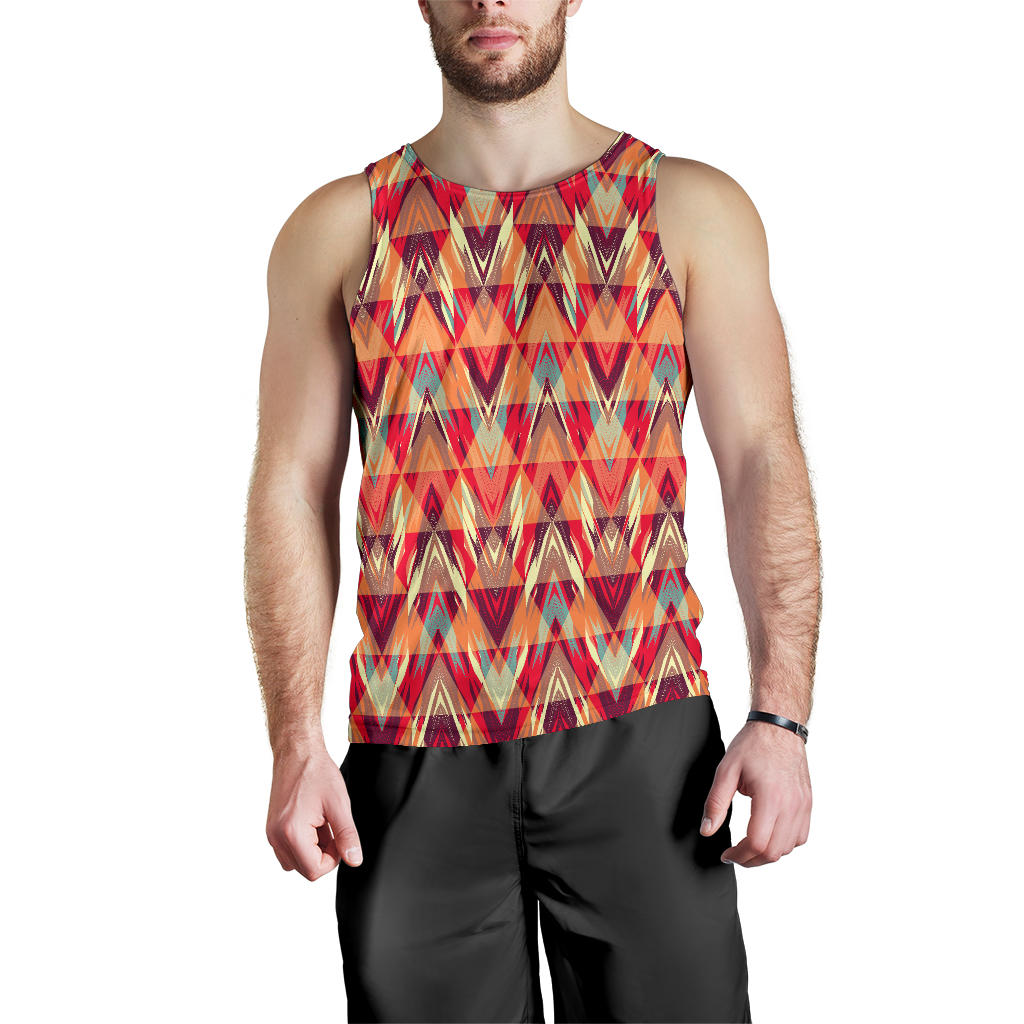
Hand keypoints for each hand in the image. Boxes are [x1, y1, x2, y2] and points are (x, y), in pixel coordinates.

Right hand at [266, 741, 362, 879]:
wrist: (297, 752)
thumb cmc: (316, 773)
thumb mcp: (339, 805)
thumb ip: (347, 836)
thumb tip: (354, 860)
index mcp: (291, 833)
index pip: (314, 871)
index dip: (334, 858)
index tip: (339, 837)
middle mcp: (276, 837)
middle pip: (304, 868)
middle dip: (323, 854)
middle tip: (331, 827)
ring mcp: (272, 833)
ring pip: (296, 861)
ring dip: (313, 849)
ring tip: (321, 823)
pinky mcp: (272, 828)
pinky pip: (288, 849)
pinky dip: (303, 842)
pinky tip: (312, 821)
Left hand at [700, 720, 811, 866]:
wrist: (779, 726)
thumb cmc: (753, 744)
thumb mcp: (726, 770)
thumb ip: (715, 803)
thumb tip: (707, 830)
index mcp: (771, 797)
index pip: (758, 843)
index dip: (739, 856)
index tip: (727, 854)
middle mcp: (792, 805)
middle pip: (774, 852)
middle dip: (751, 860)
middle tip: (735, 854)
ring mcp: (803, 806)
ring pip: (789, 848)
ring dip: (768, 853)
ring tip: (749, 844)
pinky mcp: (808, 804)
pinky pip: (800, 837)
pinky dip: (784, 843)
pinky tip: (769, 834)